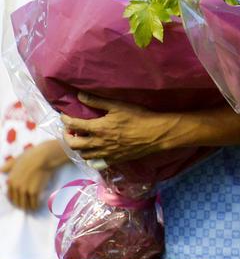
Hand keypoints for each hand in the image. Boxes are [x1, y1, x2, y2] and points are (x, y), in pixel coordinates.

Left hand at [3, 140, 68, 209]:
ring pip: (25, 204)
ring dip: (28, 207)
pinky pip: (34, 203)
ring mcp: (24, 190)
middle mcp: (15, 187)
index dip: (14, 200)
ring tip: (31, 207)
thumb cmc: (30, 156)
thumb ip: (8, 166)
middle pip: (17, 201)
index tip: (19, 202)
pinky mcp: (34, 191)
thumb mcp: (15, 160)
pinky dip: (35, 205)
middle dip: (21, 205)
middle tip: (26, 206)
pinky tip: (37, 205)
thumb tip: (1, 170)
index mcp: (10, 181)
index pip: (9, 196)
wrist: (43, 157)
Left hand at [61, 92, 177, 162]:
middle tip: (70, 130)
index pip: (73, 125)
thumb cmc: (138, 117)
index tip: (64, 116)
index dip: (66, 120)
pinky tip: (95, 152)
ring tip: (82, 140)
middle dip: (67, 136)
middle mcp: (98, 143)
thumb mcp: (118, 105)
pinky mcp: (114, 160)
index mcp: (98, 128)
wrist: (155, 134)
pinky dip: (91, 158)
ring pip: (84, 155)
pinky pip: (96, 163)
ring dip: (79, 147)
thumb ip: (97, 101)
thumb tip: (79, 96)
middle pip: (74, 144)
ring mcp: (105, 154)